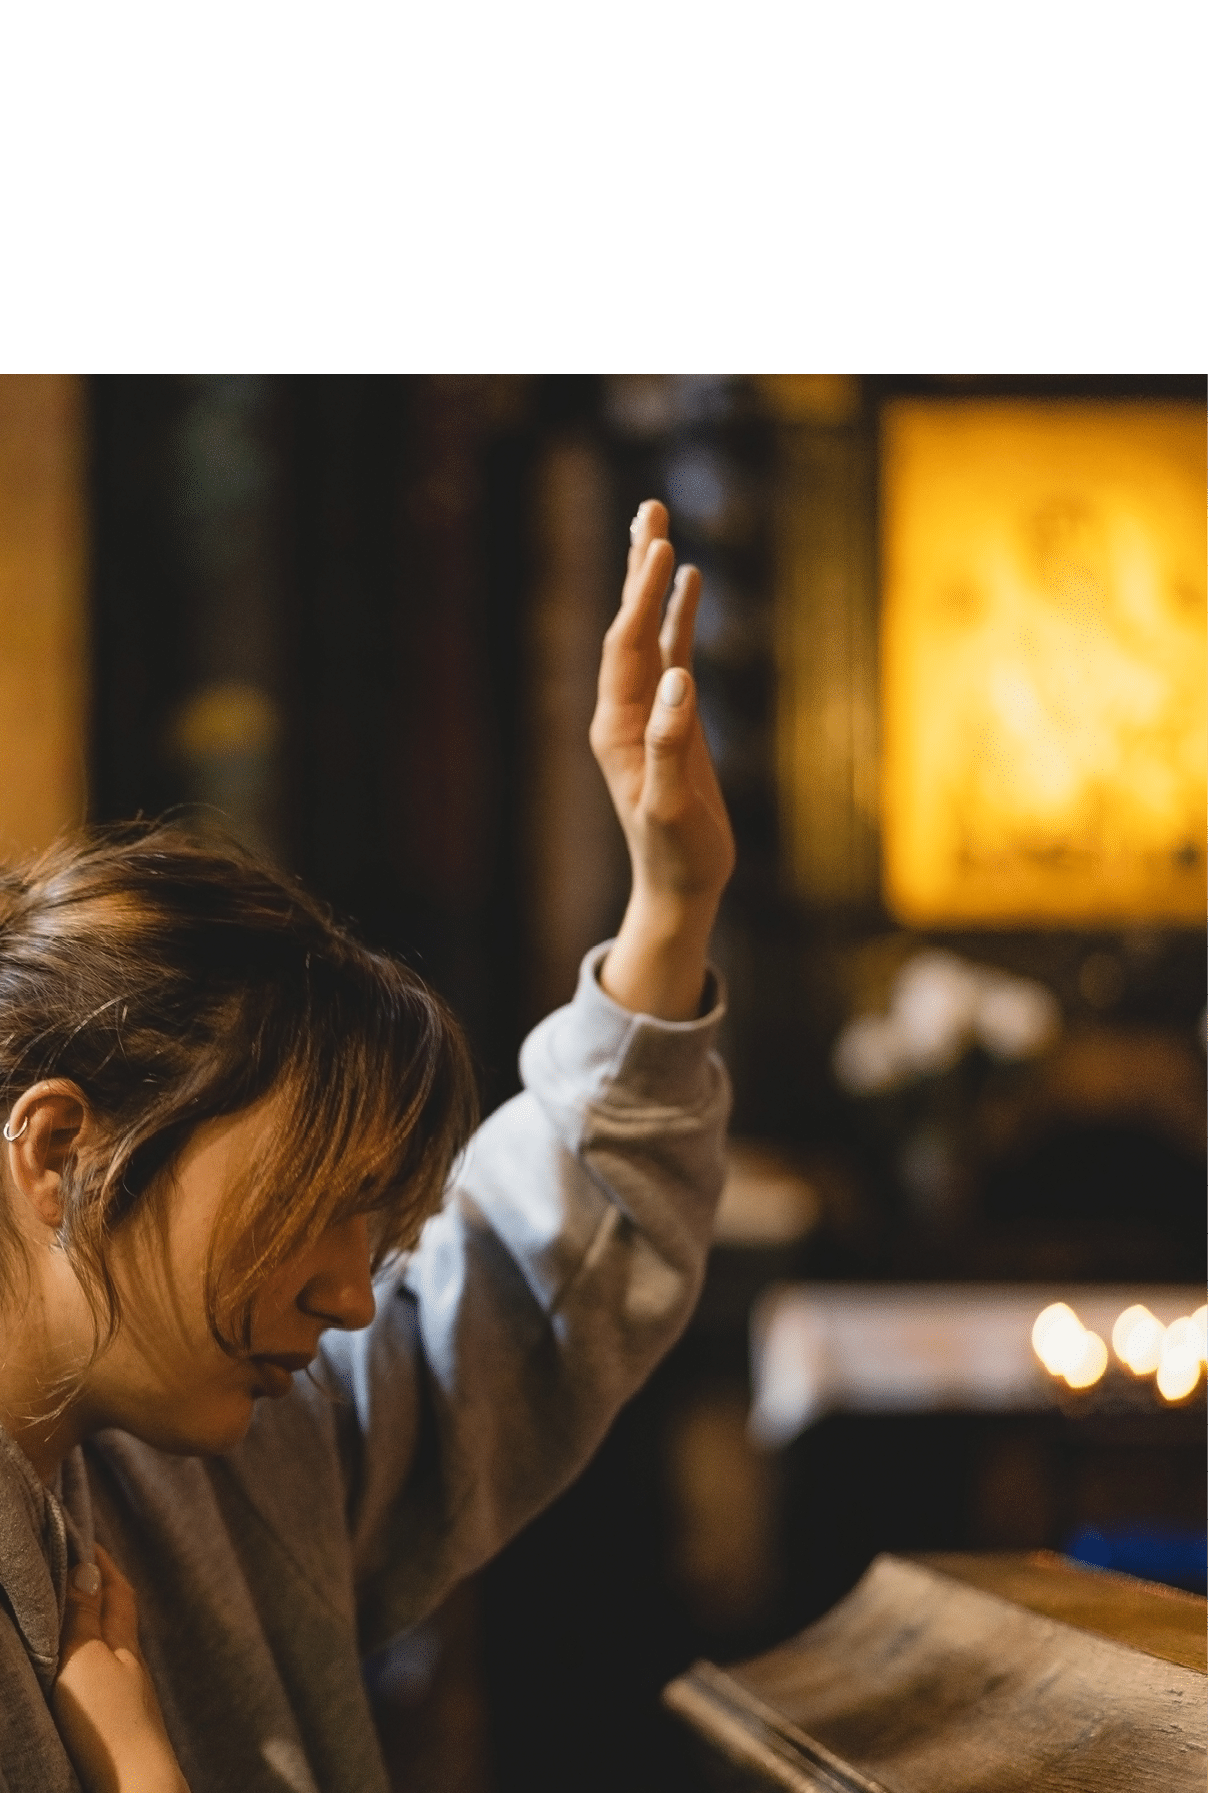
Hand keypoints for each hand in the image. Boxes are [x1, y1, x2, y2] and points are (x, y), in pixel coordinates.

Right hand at [53, 1546, 189, 1792]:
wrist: (135, 1789)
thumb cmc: (107, 1722)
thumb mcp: (86, 1659)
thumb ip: (85, 1617)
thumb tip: (88, 1567)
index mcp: (124, 1640)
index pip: (117, 1588)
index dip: (103, 1562)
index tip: (85, 1537)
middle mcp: (131, 1663)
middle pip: (120, 1614)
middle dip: (103, 1586)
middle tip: (81, 1564)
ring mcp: (129, 1695)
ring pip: (114, 1645)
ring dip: (97, 1623)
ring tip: (75, 1611)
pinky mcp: (120, 1726)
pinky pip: (106, 1676)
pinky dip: (93, 1660)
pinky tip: (83, 1672)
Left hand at [591, 500, 735, 1018]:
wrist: (681, 886)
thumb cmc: (677, 855)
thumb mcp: (673, 806)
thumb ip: (671, 745)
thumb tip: (679, 680)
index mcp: (616, 727)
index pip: (626, 647)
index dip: (641, 597)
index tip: (661, 550)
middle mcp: (624, 711)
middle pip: (628, 625)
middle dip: (638, 569)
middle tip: (650, 510)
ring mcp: (647, 712)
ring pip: (648, 632)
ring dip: (653, 582)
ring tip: (659, 527)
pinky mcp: (673, 720)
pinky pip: (674, 654)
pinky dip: (680, 616)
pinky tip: (689, 583)